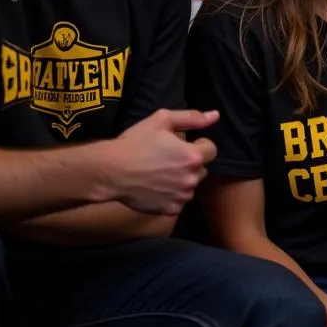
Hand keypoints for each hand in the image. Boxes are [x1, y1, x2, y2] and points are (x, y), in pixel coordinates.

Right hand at [103, 109, 218, 214]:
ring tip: (161, 172)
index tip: (183, 145)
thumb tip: (215, 115)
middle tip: (169, 158)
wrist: (110, 171)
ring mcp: (181, 197)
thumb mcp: (162, 120)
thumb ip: (192, 118)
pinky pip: (179, 201)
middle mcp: (191, 178)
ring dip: (182, 179)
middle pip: (202, 168)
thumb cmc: (135, 143)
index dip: (199, 145)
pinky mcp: (170, 210)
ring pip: (191, 186)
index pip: (211, 150)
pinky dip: (172, 195)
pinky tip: (156, 186)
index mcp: (193, 156)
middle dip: (190, 163)